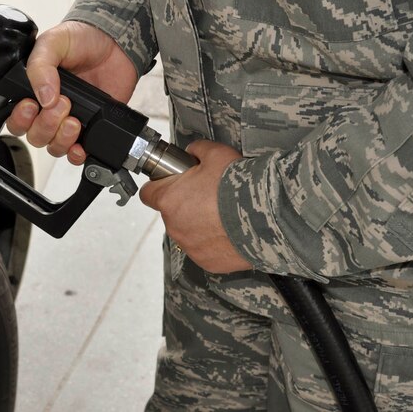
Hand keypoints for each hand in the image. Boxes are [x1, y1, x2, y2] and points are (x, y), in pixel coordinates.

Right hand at [5, 21, 136, 164]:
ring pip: (53, 147)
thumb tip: (43, 96)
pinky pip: (76, 154)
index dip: (21, 118)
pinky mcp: (89, 129)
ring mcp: (68, 120)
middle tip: (62, 104)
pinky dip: (76, 154)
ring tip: (74, 120)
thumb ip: (40, 65)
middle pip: (34, 135)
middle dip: (45, 125)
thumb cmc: (82, 39)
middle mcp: (48, 109)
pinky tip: (80, 144)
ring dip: (61, 138)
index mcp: (33, 90)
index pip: (15, 118)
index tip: (31, 105)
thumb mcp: (54, 42)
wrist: (116, 43)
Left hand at [139, 140, 251, 273]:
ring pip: (187, 232)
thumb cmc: (237, 186)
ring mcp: (190, 246)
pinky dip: (214, 243)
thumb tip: (193, 151)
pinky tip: (230, 231)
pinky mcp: (207, 261)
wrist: (265, 216)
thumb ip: (197, 150)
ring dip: (199, 225)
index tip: (170, 183)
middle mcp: (174, 225)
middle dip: (185, 204)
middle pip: (172, 213)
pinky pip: (204, 250)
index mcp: (169, 199)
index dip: (159, 186)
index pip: (148, 194)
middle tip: (208, 196)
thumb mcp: (216, 153)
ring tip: (222, 215)